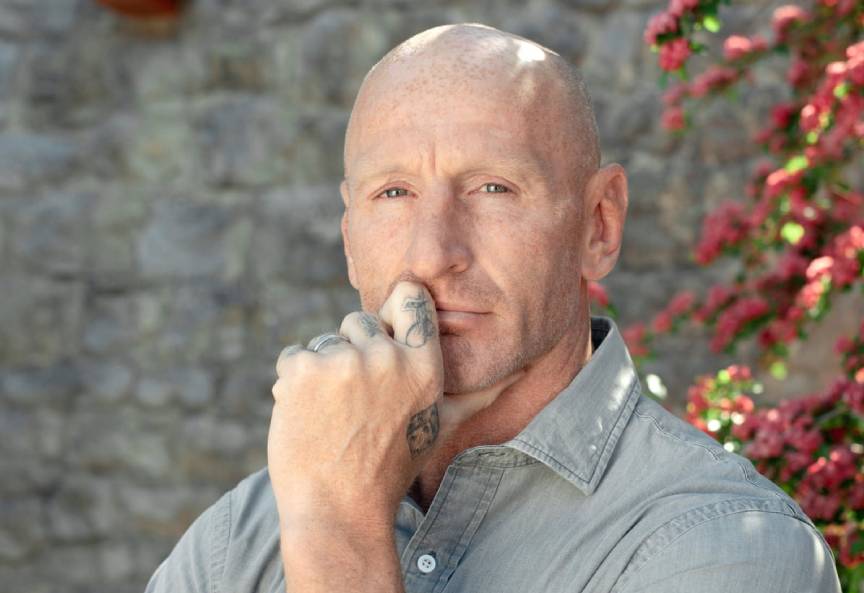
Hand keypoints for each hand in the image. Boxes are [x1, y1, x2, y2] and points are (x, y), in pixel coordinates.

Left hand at [268, 280, 519, 530]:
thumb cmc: (389, 469)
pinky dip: (293, 384)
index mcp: (424, 365)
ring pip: (325, 342)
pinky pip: (294, 357)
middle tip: (355, 403)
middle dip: (353, 353)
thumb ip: (475, 393)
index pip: (410, 297)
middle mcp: (387, 356)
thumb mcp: (439, 426)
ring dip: (322, 371)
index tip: (385, 333)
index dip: (394, 310)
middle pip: (359, 321)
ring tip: (332, 416)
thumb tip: (522, 369)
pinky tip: (307, 417)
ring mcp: (342, 361)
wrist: (338, 511)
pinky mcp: (302, 370)